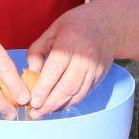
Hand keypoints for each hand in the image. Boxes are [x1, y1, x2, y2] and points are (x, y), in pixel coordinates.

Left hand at [25, 2, 118, 119]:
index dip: (44, 87)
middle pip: (67, 86)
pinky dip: (70, 102)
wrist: (108, 26)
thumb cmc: (75, 25)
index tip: (32, 101)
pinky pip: (84, 93)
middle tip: (35, 113)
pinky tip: (57, 106)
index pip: (55, 69)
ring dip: (59, 106)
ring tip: (43, 112)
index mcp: (70, 42)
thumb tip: (31, 72)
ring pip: (77, 94)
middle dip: (50, 103)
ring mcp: (94, 69)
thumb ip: (37, 51)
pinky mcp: (99, 77)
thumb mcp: (52, 30)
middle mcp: (85, 58)